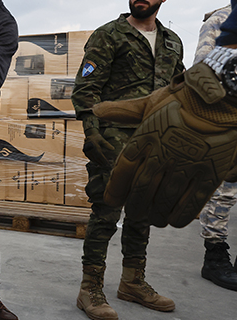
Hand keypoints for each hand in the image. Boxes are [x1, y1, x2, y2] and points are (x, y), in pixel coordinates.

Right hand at [82, 129, 114, 167]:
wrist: (90, 135)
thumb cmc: (97, 138)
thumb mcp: (103, 140)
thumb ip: (107, 144)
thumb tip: (113, 149)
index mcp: (94, 145)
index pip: (99, 154)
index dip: (103, 160)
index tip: (107, 163)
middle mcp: (89, 148)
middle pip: (96, 157)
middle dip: (101, 162)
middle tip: (105, 165)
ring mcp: (86, 150)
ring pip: (92, 158)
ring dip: (97, 162)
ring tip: (102, 165)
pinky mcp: (84, 151)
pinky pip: (89, 157)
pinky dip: (93, 160)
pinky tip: (97, 162)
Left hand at [92, 62, 236, 226]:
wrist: (221, 99)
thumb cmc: (184, 100)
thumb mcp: (150, 103)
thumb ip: (124, 111)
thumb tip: (97, 109)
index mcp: (146, 137)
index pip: (124, 168)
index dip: (116, 188)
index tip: (111, 201)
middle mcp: (164, 153)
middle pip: (142, 187)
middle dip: (135, 206)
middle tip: (134, 214)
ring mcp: (187, 164)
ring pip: (165, 198)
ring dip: (156, 213)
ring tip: (153, 218)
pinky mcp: (210, 172)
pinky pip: (193, 200)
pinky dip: (180, 214)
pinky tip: (174, 220)